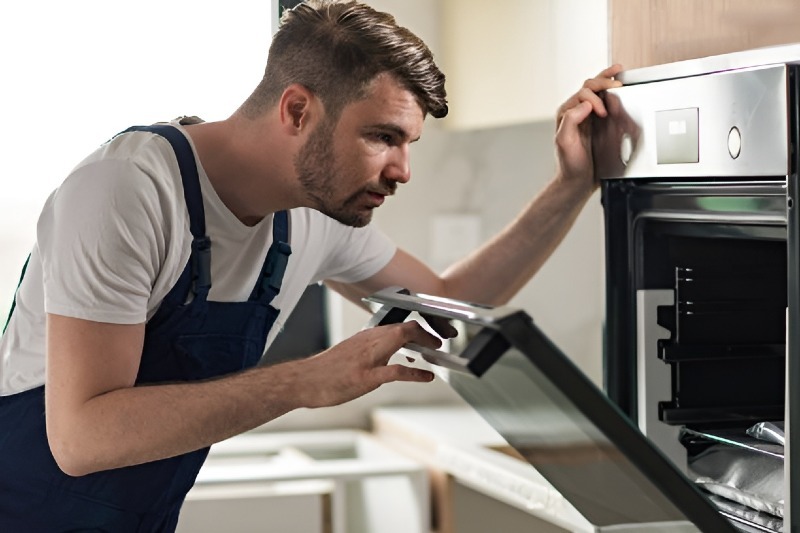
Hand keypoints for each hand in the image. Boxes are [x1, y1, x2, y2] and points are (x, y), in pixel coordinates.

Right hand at [298, 321, 440, 407]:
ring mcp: (367, 358)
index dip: (417, 327)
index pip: (396, 323)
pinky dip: (416, 373)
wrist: (302, 381)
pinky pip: (396, 371)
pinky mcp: (366, 376)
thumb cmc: (324, 372)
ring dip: (423, 343)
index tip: (428, 334)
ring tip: (436, 350)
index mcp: (365, 337)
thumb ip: (370, 352)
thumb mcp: (349, 354)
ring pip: (400, 338)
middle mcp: (367, 342)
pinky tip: (426, 377)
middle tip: (438, 341)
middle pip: (403, 326)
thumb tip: (388, 354)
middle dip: (425, 331)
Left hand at [554, 64, 623, 192]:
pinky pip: (604, 101)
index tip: (602, 113)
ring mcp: (587, 116)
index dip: (595, 99)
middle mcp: (576, 112)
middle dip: (604, 82)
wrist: (578, 180)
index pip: (582, 94)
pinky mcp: (598, 123)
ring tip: (618, 70)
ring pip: (597, 90)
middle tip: (618, 84)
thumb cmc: (570, 164)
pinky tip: (618, 85)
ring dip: (607, 79)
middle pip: (590, 86)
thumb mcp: (564, 142)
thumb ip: (571, 120)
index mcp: (567, 113)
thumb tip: (585, 104)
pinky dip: (611, 90)